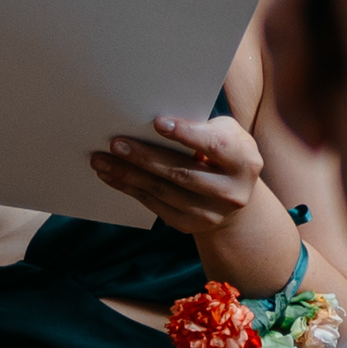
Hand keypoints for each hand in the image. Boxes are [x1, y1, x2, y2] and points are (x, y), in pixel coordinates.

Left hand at [90, 112, 268, 246]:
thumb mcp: (226, 134)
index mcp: (245, 162)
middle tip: (115, 143)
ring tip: (101, 160)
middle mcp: (232, 192)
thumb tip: (154, 122)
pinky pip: (154, 205)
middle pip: (183, 173)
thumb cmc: (223, 152)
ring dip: (128, 175)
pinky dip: (129, 189)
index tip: (157, 122)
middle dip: (145, 157)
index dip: (186, 134)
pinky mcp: (189, 225)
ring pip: (163, 191)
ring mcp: (210, 214)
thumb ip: (201, 126)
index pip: (215, 146)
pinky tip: (110, 176)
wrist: (233, 196)